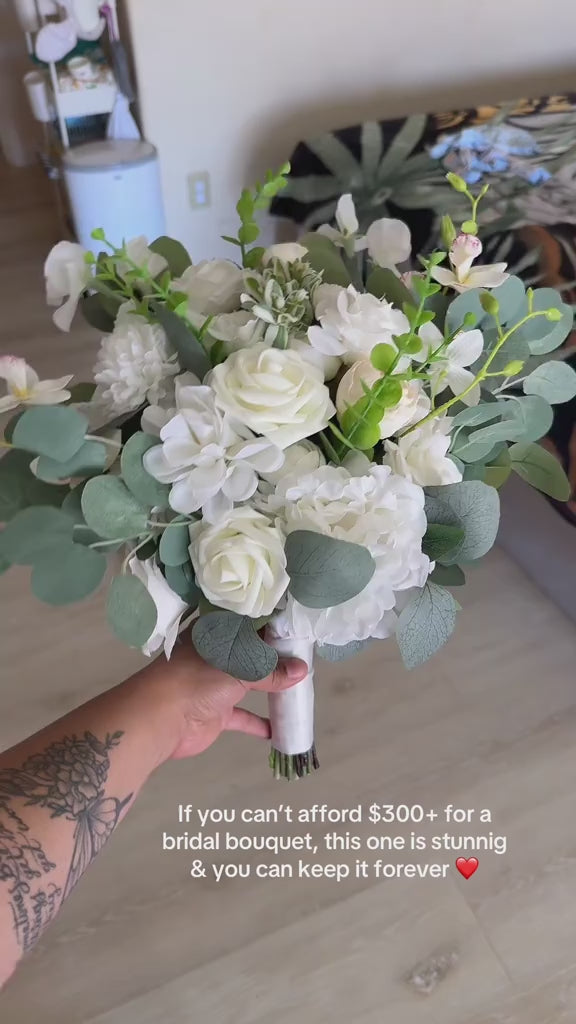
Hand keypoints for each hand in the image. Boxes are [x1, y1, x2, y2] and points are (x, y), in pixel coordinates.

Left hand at [134, 639, 307, 760]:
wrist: (160, 718)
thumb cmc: (197, 680)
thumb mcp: (239, 668)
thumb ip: (270, 671)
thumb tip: (301, 670)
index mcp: (216, 634)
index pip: (248, 624)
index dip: (272, 626)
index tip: (298, 628)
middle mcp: (216, 655)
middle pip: (251, 654)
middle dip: (276, 658)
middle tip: (307, 658)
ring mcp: (215, 684)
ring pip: (248, 683)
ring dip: (269, 688)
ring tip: (298, 688)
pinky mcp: (216, 712)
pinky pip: (242, 716)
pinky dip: (259, 722)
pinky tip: (279, 728)